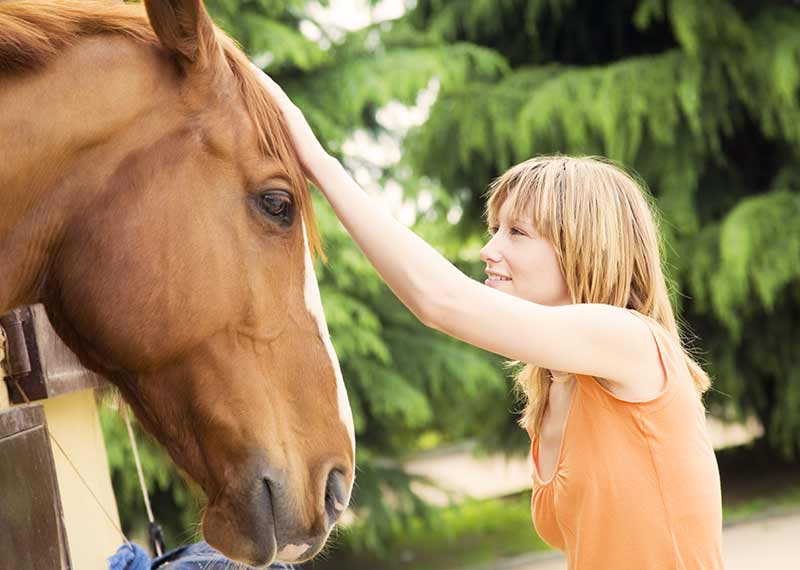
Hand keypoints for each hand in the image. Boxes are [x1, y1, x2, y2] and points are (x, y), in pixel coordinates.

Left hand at [253, 64, 333, 184]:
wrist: (316, 164)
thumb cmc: (299, 163)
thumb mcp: (282, 148)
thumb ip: (273, 142)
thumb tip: (257, 148)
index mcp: (286, 119)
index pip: (270, 99)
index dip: (258, 88)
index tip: (243, 78)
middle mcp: (289, 111)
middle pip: (270, 89)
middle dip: (257, 77)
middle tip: (241, 63)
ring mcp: (290, 110)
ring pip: (271, 88)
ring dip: (259, 75)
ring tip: (244, 63)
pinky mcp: (290, 113)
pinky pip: (274, 93)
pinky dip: (264, 82)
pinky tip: (253, 72)